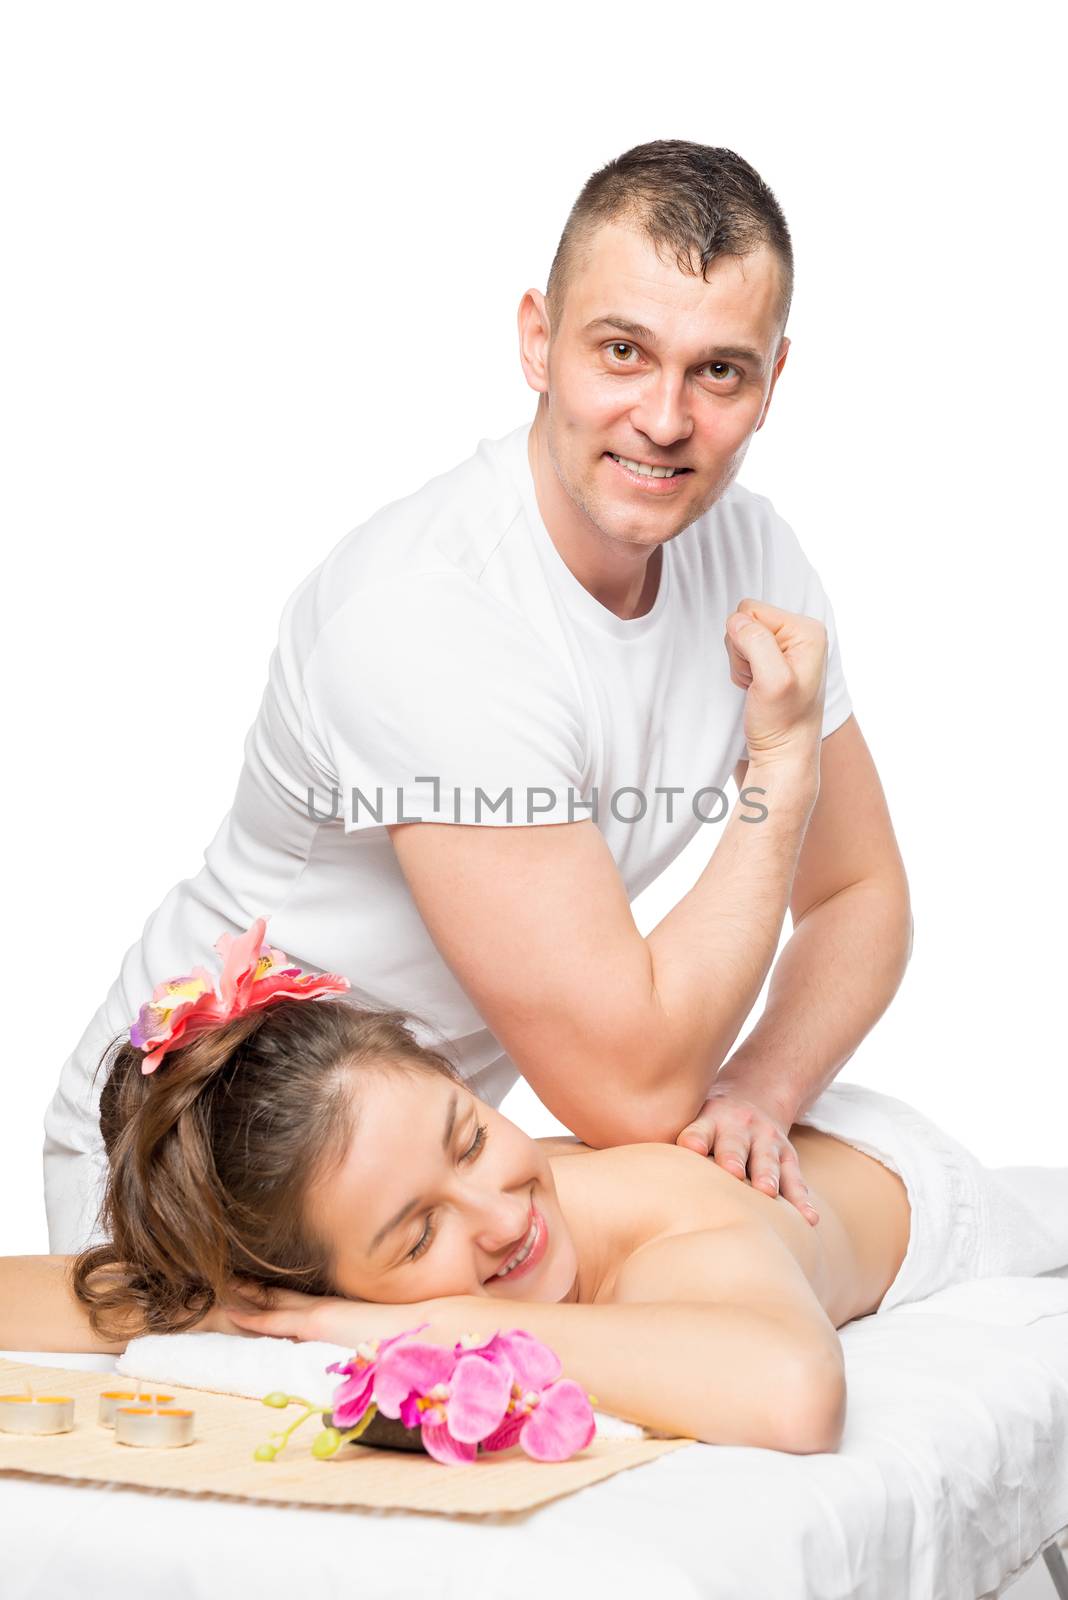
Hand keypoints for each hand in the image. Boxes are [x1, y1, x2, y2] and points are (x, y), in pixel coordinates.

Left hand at [219, 1282, 423, 1347]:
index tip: (251, 1284)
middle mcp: (323, 1307)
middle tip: (225, 1275)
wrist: (426, 1327)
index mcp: (336, 1310)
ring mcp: (318, 1311)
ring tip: (219, 1283)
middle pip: (278, 1296)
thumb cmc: (411, 1333)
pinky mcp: (316, 1321)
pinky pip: (275, 1319)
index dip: (271, 1292)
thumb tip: (364, 1344)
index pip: (295, 1301)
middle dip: (252, 1288)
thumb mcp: (382, 1332)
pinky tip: (230, 1308)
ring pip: (271, 1301)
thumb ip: (368, 1335)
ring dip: (245, 1295)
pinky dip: (251, 1314)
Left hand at [676, 1086, 819, 1225]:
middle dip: (734, 1158)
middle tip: (732, 1173)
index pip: (698, 1129)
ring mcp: (765, 1141)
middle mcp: (739, 1128)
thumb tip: (623, 1173)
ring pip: (768, 1161)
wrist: (755, 1094)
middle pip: (735, 1144)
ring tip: (768, 1195)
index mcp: (709, 1120)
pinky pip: (796, 1179)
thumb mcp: (690, 1116)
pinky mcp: (787, 1156)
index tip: (690, 1148)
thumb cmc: (708, 1122)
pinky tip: (807, 1219)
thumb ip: (668, 1138)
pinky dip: (802, 1199)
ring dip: (768, 1177)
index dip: (695, 1139)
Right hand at [727, 599, 827, 764]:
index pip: (752, 609)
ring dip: (741, 663)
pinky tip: (756, 687)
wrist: (784, 753)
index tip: (760, 670)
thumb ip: (756, 642)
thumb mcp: (772, 680)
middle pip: (745, 620)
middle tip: (757, 680)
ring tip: (758, 685)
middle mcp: (800, 633)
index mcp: (808, 630)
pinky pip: (742, 650)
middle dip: (741, 651)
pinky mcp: (774, 658)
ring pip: (739, 636)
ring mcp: (787, 646)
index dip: (744, 640)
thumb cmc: (783, 723)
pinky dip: (742, 670)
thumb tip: (736, 621)